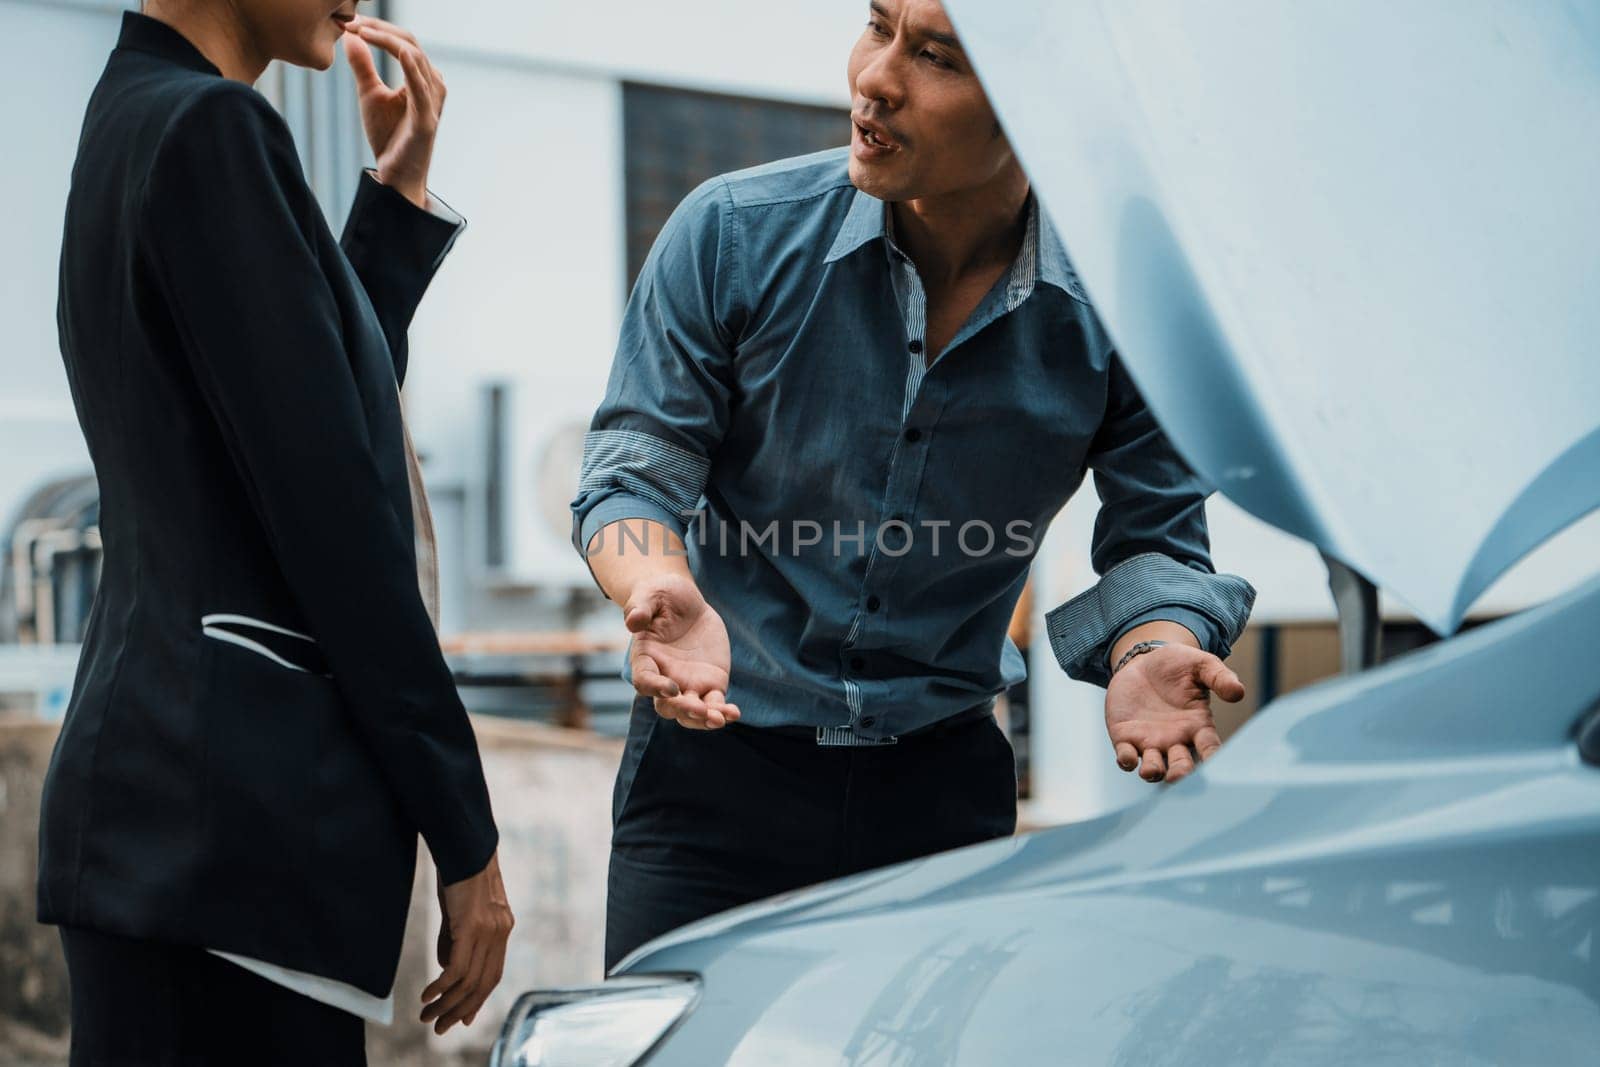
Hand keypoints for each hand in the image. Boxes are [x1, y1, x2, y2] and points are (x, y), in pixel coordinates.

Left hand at [342, 16, 445, 208]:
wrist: (396, 174)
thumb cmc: (389, 136)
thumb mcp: (370, 94)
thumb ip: (363, 65)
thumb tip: (351, 37)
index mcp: (421, 77)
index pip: (402, 40)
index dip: (377, 28)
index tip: (349, 22)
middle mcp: (432, 85)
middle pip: (409, 42)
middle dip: (380, 28)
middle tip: (351, 21)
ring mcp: (432, 102)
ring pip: (415, 58)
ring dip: (388, 40)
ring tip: (362, 31)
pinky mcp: (427, 120)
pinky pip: (422, 88)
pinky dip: (412, 67)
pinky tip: (399, 50)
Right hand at [423, 850, 513, 1033]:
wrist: (463, 843)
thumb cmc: (457, 873)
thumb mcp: (459, 911)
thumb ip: (456, 940)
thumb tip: (447, 972)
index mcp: (502, 927)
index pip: (493, 974)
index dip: (477, 999)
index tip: (462, 1018)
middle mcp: (501, 931)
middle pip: (483, 984)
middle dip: (460, 1009)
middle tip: (439, 1027)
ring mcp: (489, 929)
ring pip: (469, 981)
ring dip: (446, 1003)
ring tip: (427, 1016)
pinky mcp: (472, 926)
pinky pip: (457, 968)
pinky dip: (442, 987)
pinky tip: (427, 995)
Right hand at [625, 573, 740, 729]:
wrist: (687, 603)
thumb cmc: (662, 596)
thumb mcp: (650, 594)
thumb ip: (639, 607)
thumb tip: (632, 621)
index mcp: (645, 659)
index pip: (644, 681)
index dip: (655, 688)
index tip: (672, 688)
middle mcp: (664, 678)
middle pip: (668, 706)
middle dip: (683, 710)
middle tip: (700, 709)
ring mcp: (688, 684)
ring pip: (691, 713)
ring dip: (703, 719)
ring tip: (720, 719)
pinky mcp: (710, 683)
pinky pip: (715, 704)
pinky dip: (723, 712)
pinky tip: (733, 713)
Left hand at [1104, 644, 1244, 783]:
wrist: (1142, 660)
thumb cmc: (1178, 665)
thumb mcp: (1201, 665)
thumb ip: (1219, 677)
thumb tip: (1239, 692)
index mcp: (1198, 726)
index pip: (1209, 748)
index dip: (1212, 758)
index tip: (1214, 764)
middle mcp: (1175, 740)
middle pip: (1181, 766)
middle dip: (1180, 774)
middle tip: (1178, 776)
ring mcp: (1149, 741)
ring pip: (1153, 767)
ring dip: (1152, 772)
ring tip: (1151, 772)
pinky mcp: (1125, 736)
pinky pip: (1125, 755)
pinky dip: (1126, 760)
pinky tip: (1127, 758)